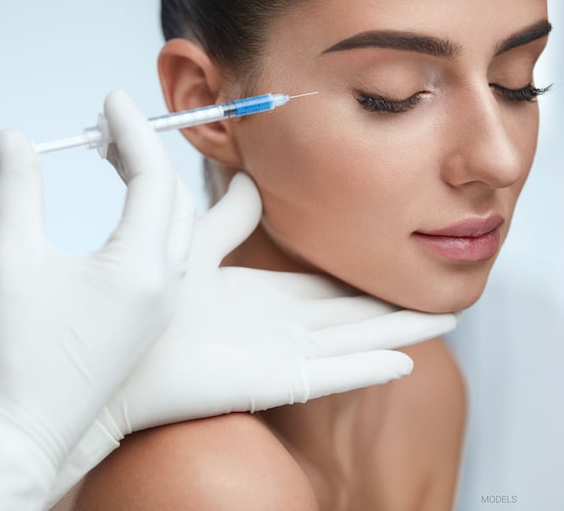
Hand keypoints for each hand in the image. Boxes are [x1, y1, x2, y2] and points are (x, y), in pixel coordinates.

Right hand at [0, 90, 195, 509]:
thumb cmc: (16, 353)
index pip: (152, 179)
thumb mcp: (12, 258)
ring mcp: (165, 306)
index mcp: (139, 268)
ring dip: (155, 187)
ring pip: (180, 227)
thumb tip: (14, 137)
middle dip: (144, 155)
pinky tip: (128, 210)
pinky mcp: (154, 320)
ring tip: (116, 157)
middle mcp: (166, 286)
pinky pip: (174, 254)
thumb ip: (18, 189)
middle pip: (173, 198)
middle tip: (105, 128)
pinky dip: (156, 219)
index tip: (112, 99)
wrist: (27, 428)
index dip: (132, 132)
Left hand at [47, 173, 458, 503]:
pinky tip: (406, 359)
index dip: (358, 281)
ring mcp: (278, 357)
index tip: (392, 266)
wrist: (114, 349)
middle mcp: (275, 330)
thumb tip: (249, 181)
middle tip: (445, 294)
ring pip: (354, 342)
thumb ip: (223, 218)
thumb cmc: (143, 302)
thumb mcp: (193, 248)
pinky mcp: (272, 382)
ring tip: (448, 317)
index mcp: (257, 299)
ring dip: (399, 331)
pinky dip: (368, 369)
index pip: (321, 290)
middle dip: (395, 307)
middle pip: (350, 317)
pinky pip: (331, 375)